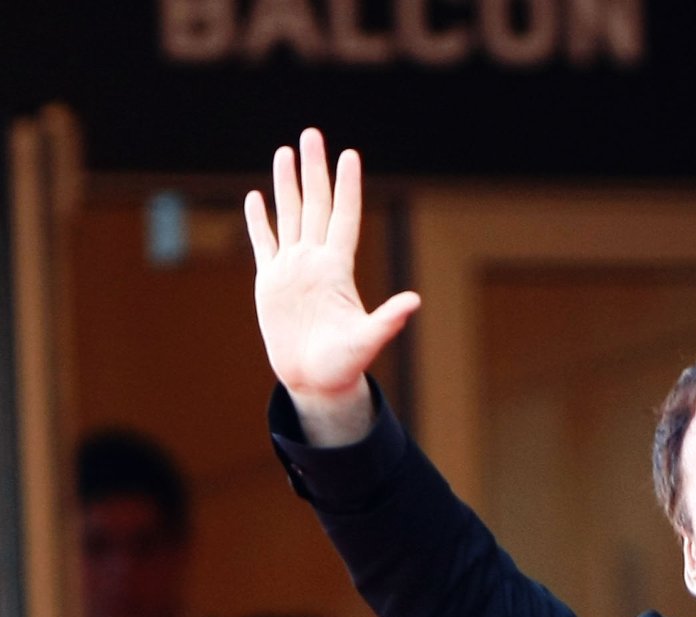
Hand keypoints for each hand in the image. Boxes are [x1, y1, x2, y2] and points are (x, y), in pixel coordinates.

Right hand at [244, 128, 419, 443]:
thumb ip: (388, 320)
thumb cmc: (344, 364)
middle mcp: (315, 262)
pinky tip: (255, 197)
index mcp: (337, 269)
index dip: (347, 187)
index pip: (344, 217)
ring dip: (287, 184)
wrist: (315, 380)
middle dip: (314, 169)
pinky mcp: (271, 281)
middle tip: (312, 133)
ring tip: (285, 151)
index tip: (349, 155)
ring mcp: (292, 269)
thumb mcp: (367, 340)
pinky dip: (259, 220)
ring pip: (290, 216)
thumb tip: (415, 302)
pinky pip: (263, 243)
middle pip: (316, 205)